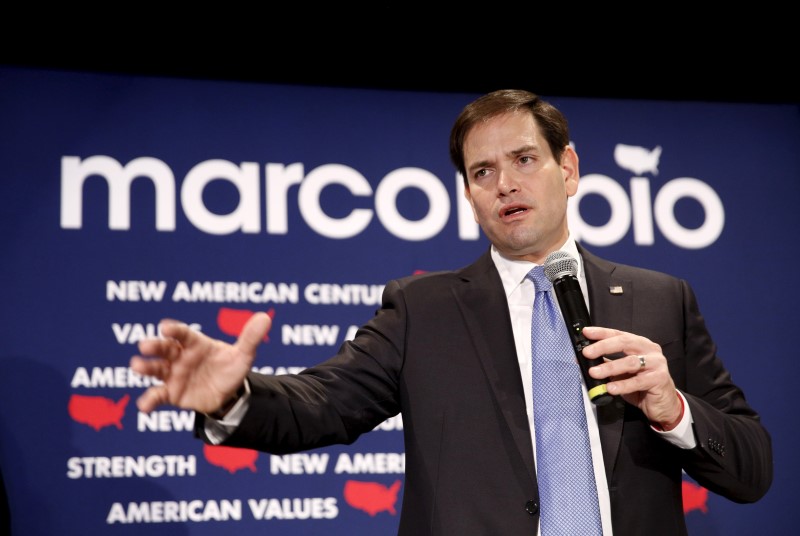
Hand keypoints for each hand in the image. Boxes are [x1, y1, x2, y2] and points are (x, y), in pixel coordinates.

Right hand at [129, 312, 270, 413]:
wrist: (228, 394)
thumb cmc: (230, 368)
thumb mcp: (243, 355)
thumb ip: (250, 338)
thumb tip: (265, 318)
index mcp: (196, 343)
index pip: (184, 333)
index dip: (174, 330)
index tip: (165, 327)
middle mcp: (180, 356)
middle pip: (165, 349)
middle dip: (154, 346)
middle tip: (144, 345)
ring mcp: (173, 374)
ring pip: (156, 369)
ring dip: (145, 367)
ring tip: (136, 366)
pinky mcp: (171, 393)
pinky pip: (158, 396)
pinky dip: (149, 400)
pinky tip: (144, 406)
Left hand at [581, 326, 682, 429]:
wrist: (663, 405)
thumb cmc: (642, 386)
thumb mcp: (621, 373)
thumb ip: (606, 364)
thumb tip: (584, 359)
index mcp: (639, 344)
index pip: (618, 334)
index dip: (602, 333)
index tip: (586, 332)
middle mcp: (649, 350)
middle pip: (624, 343)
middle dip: (603, 347)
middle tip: (587, 353)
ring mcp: (656, 363)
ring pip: (630, 362)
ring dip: (610, 367)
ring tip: (594, 372)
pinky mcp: (660, 378)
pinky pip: (638, 381)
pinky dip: (622, 385)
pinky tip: (610, 388)